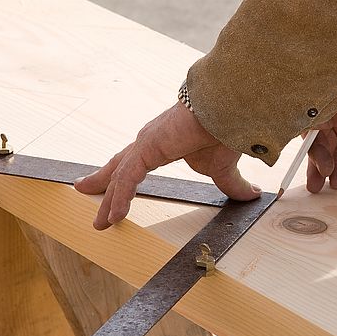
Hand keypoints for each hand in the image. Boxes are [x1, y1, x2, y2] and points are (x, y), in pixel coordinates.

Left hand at [74, 102, 260, 229]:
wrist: (230, 112)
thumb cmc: (224, 130)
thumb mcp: (224, 168)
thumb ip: (231, 184)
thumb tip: (251, 195)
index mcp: (160, 145)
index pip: (132, 164)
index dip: (117, 177)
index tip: (104, 188)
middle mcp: (148, 142)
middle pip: (118, 168)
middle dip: (101, 184)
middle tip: (85, 195)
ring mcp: (146, 143)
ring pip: (120, 176)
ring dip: (109, 200)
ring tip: (101, 223)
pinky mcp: (148, 147)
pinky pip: (128, 178)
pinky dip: (121, 197)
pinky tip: (116, 215)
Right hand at [307, 42, 336, 192]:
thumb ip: (336, 101)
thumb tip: (312, 116)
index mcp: (327, 96)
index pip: (309, 120)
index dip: (306, 140)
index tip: (307, 156)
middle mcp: (331, 111)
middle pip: (316, 139)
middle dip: (315, 160)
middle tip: (317, 178)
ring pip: (328, 151)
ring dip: (324, 169)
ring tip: (323, 186)